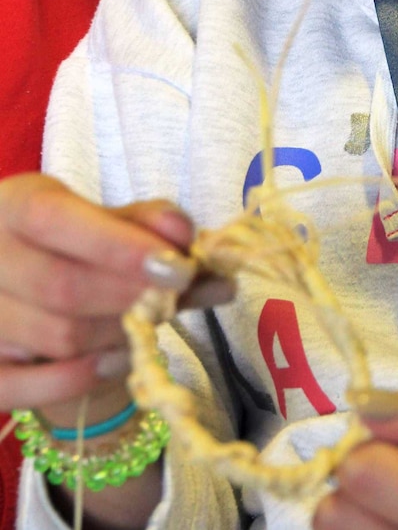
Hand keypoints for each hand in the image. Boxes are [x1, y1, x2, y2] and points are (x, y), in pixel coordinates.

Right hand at [0, 174, 229, 417]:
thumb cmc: (70, 243)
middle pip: (60, 286)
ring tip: (149, 322)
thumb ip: (145, 222)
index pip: (55, 220)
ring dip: (118, 333)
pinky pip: (23, 387)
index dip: (120, 246)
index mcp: (13, 205)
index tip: (179, 268)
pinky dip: (79, 379)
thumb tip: (185, 235)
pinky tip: (116, 359)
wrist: (20, 276)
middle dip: (131, 295)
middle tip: (176, 297)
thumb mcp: (102, 218)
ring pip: (56, 337)